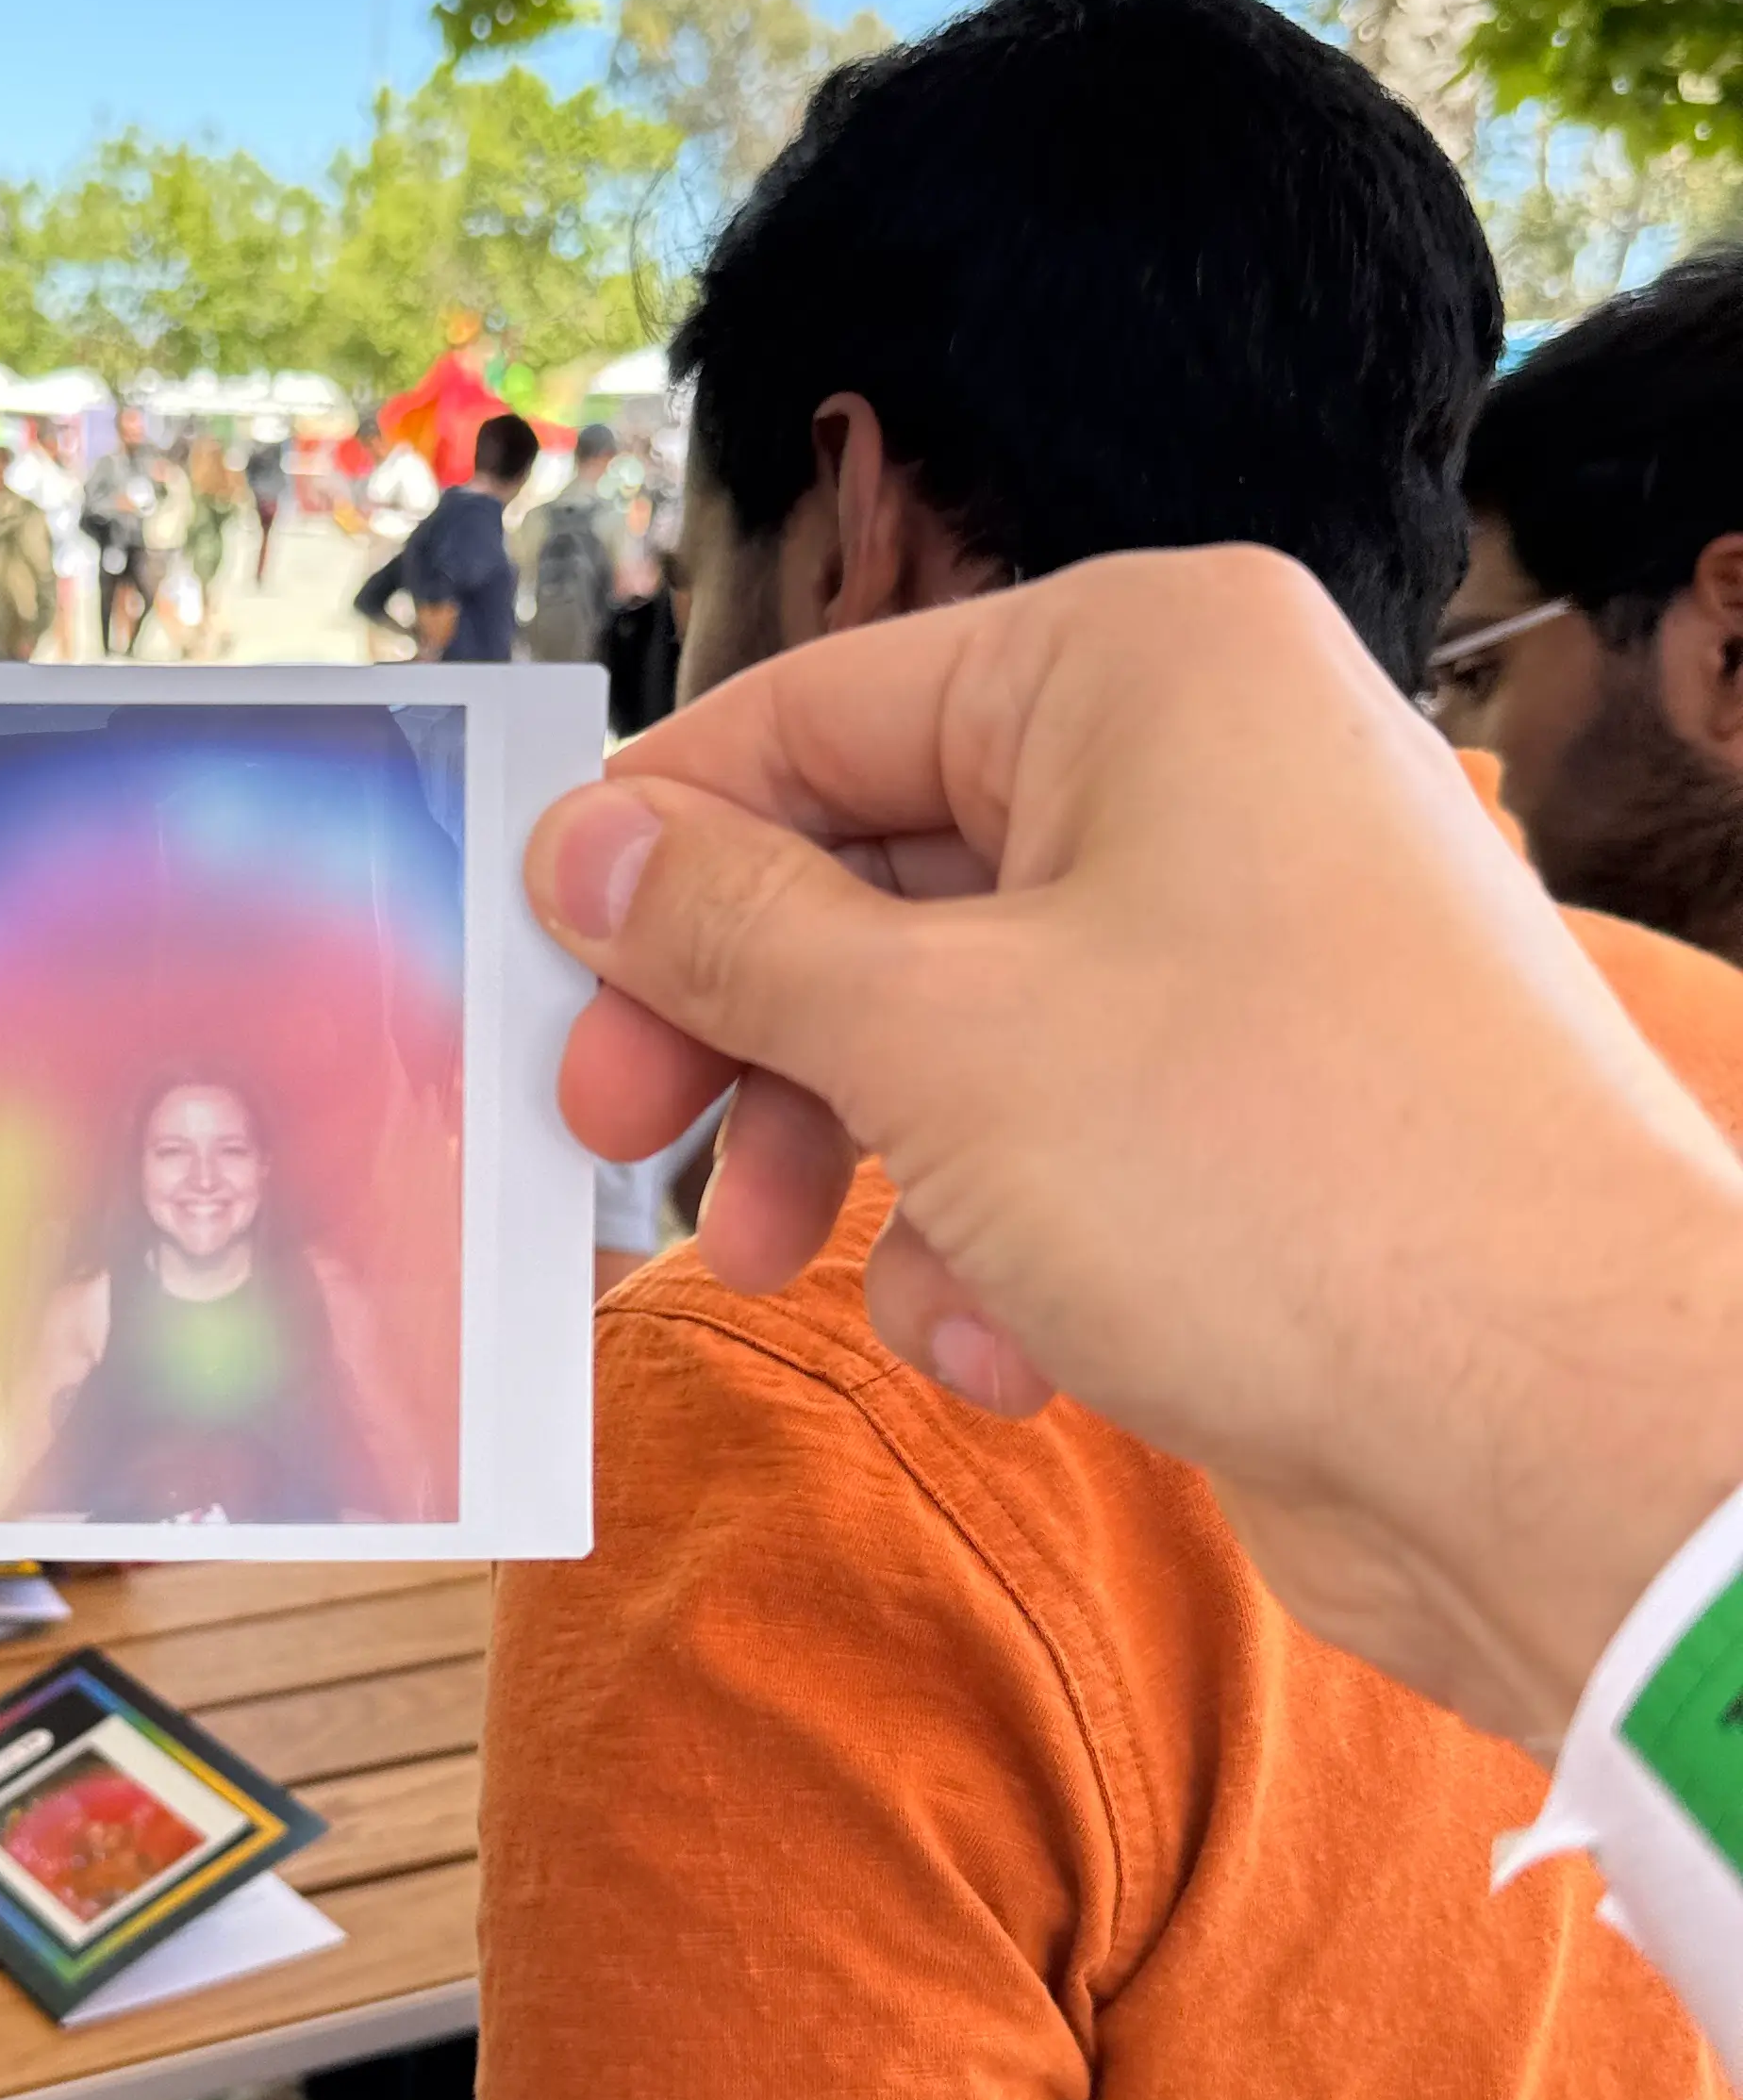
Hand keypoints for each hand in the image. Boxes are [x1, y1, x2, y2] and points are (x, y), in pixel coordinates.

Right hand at [525, 543, 1742, 1745]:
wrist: (1562, 1434)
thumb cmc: (1272, 1177)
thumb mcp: (930, 1037)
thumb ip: (731, 933)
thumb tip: (581, 847)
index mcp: (1142, 666)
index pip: (813, 710)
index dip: (656, 851)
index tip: (537, 980)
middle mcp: (1209, 771)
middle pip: (874, 871)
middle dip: (743, 1034)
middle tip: (619, 1146)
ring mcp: (1250, 942)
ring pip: (953, 1020)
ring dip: (854, 1160)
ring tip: (783, 1273)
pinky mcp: (1270, 1106)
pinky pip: (1059, 1130)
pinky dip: (991, 1236)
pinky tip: (1008, 1347)